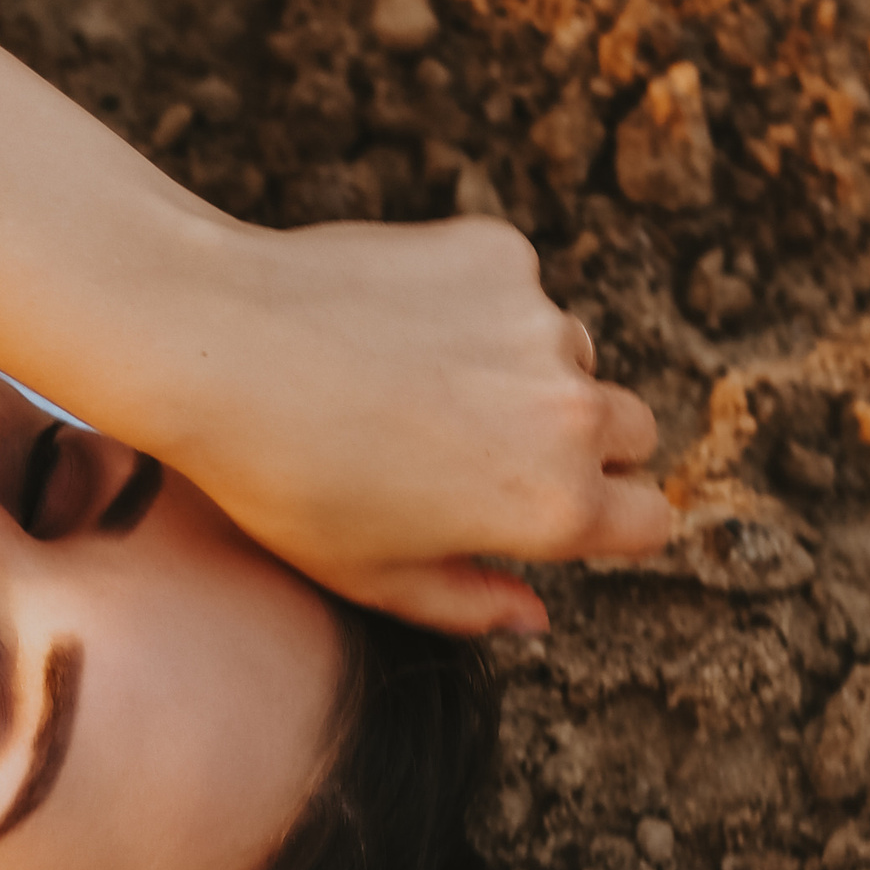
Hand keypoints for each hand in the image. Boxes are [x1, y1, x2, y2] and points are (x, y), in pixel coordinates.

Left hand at [170, 213, 669, 637]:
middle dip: (584, 444)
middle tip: (485, 448)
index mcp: (556, 506)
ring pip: (569, 352)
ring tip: (415, 382)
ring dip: (526, 368)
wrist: (219, 344)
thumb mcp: (372, 576)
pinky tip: (390, 323)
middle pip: (631, 431)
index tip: (565, 512)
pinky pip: (514, 288)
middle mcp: (573, 412)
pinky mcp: (501, 254)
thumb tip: (535, 615)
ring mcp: (541, 323)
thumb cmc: (284, 479)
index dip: (612, 521)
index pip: (651, 520)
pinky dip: (476, 304)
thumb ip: (469, 604)